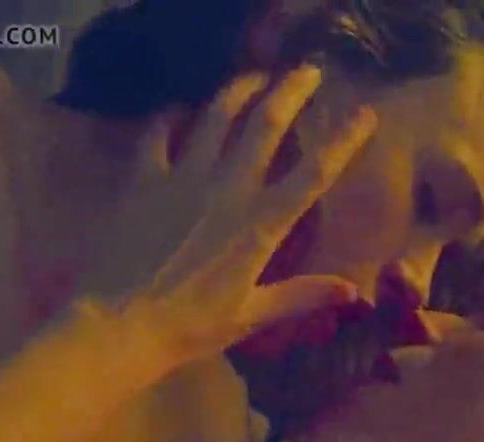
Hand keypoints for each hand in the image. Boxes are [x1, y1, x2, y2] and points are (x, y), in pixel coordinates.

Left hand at [107, 66, 374, 367]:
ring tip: (255, 76)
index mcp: (261, 225)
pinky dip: (172, 115)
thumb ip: (301, 295)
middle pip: (266, 124)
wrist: (119, 325)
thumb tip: (351, 291)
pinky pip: (159, 133)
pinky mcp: (145, 179)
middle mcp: (228, 189)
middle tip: (308, 71)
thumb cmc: (190, 327)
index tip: (364, 113)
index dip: (343, 139)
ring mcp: (183, 178)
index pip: (314, 172)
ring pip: (217, 116)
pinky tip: (182, 109)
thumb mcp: (251, 317)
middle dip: (292, 91)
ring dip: (239, 89)